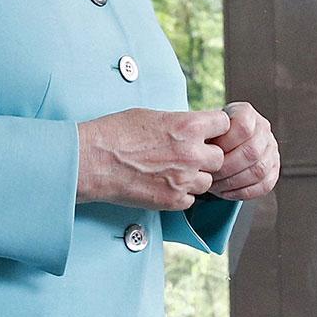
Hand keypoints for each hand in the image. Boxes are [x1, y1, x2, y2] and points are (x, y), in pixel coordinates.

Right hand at [77, 108, 228, 210]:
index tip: (208, 132)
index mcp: (188, 126)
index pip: (223, 124)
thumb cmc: (115, 134)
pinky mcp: (172, 200)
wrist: (92, 161)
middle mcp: (191, 153)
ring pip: (207, 181)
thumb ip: (179, 124)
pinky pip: (191, 199)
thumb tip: (192, 130)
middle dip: (206, 156)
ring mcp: (183, 179)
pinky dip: (181, 194)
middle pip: (219, 157)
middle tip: (188, 154)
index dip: (215, 128)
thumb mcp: (152, 116)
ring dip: (195, 177)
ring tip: (172, 170)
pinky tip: (164, 184)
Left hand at [206, 101, 279, 201]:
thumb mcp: (204, 127)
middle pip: (252, 151)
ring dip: (233, 182)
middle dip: (226, 167)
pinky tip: (226, 192)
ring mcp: (272, 149)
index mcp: (246, 113)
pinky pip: (264, 185)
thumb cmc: (208, 136)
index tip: (208, 152)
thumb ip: (204, 133)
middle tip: (208, 175)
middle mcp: (263, 128)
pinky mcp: (274, 169)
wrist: (219, 145)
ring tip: (215, 185)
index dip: (225, 143)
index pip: (243, 127)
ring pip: (259, 170)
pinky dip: (243, 192)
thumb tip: (199, 149)